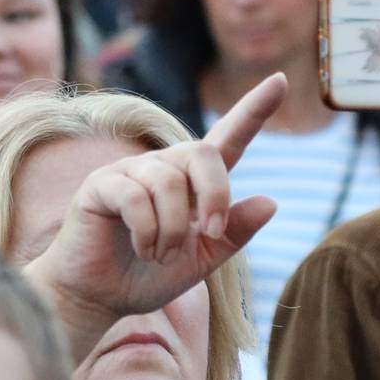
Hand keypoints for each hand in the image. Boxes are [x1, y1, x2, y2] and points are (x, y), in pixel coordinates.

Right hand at [24, 75, 280, 342]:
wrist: (99, 298)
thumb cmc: (147, 276)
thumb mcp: (203, 259)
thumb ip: (234, 233)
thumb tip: (271, 202)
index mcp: (191, 182)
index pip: (228, 139)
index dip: (254, 110)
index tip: (281, 81)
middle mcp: (162, 167)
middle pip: (203, 153)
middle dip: (216, 194)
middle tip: (210, 234)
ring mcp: (129, 171)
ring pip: (169, 182)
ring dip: (173, 229)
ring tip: (161, 255)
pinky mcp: (100, 184)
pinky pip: (135, 196)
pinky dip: (148, 231)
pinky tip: (144, 249)